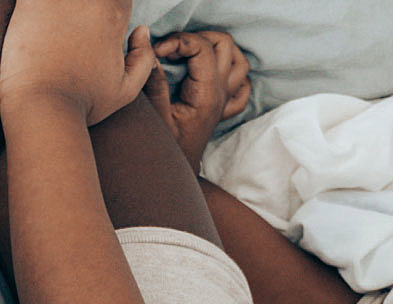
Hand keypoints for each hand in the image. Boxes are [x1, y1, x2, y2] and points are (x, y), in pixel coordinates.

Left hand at [0, 0, 155, 123]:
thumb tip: (141, 31)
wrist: (41, 107)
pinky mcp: (28, 3)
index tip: (95, 31)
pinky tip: (34, 23)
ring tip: (55, 31)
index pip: (117, 1)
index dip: (108, 15)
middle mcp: (88, 0)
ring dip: (60, 9)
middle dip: (83, 13)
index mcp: (113, 14)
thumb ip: (143, 58)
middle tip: (71, 38)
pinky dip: (34, 7)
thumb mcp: (126, 90)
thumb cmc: (83, 103)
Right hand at [142, 31, 250, 168]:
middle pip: (224, 45)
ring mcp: (225, 101)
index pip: (201, 48)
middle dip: (197, 37)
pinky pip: (242, 85)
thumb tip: (150, 52)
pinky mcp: (223, 108)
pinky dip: (232, 73)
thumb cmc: (165, 150)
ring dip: (217, 48)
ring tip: (190, 52)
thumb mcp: (155, 117)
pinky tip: (212, 73)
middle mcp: (221, 94)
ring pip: (239, 60)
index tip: (156, 51)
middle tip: (171, 48)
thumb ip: (154, 84)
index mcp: (206, 95)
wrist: (177, 176)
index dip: (177, 41)